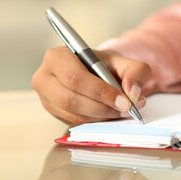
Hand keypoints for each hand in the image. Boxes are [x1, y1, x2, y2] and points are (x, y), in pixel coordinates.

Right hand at [32, 47, 152, 124]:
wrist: (96, 73)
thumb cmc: (105, 65)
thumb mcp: (123, 61)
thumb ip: (135, 72)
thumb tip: (133, 93)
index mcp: (57, 57)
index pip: (75, 78)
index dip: (100, 92)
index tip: (124, 101)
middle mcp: (44, 77)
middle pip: (71, 99)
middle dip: (102, 107)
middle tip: (126, 109)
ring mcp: (45, 98)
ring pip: (73, 114)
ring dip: (101, 117)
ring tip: (122, 111)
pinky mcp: (53, 112)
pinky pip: (73, 122)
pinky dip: (95, 121)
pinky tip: (110, 115)